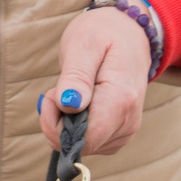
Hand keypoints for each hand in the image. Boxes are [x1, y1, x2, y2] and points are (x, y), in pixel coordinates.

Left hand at [38, 6, 150, 155]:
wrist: (129, 34)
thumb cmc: (104, 34)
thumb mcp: (85, 44)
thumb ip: (76, 76)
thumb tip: (69, 106)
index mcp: (121, 100)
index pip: (85, 138)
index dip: (58, 126)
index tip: (51, 96)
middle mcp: (127, 122)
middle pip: (82, 144)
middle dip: (59, 121)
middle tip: (61, 87)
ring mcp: (125, 132)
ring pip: (82, 146)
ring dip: (66, 122)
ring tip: (74, 88)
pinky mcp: (118, 135)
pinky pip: (89, 143)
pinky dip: (76, 126)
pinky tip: (80, 102)